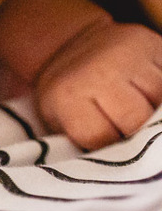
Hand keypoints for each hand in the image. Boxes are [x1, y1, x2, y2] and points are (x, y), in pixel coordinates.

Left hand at [34, 20, 161, 150]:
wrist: (71, 44)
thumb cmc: (66, 93)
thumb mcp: (58, 119)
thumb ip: (85, 140)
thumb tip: (119, 165)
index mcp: (69, 95)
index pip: (102, 137)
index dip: (112, 150)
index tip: (114, 150)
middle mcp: (100, 73)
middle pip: (138, 120)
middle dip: (139, 135)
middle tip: (134, 137)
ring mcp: (130, 55)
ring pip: (161, 100)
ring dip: (157, 115)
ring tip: (146, 118)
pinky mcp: (155, 44)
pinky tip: (155, 103)